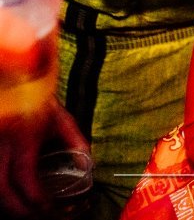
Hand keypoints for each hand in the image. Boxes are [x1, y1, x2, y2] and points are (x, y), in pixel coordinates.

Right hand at [0, 101, 86, 217]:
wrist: (15, 84)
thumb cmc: (38, 102)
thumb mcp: (61, 118)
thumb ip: (76, 141)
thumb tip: (87, 167)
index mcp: (22, 136)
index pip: (25, 177)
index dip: (37, 199)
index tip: (52, 209)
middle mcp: (1, 147)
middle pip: (3, 192)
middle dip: (22, 211)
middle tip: (41, 216)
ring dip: (11, 207)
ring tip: (31, 212)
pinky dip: (3, 196)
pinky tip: (16, 200)